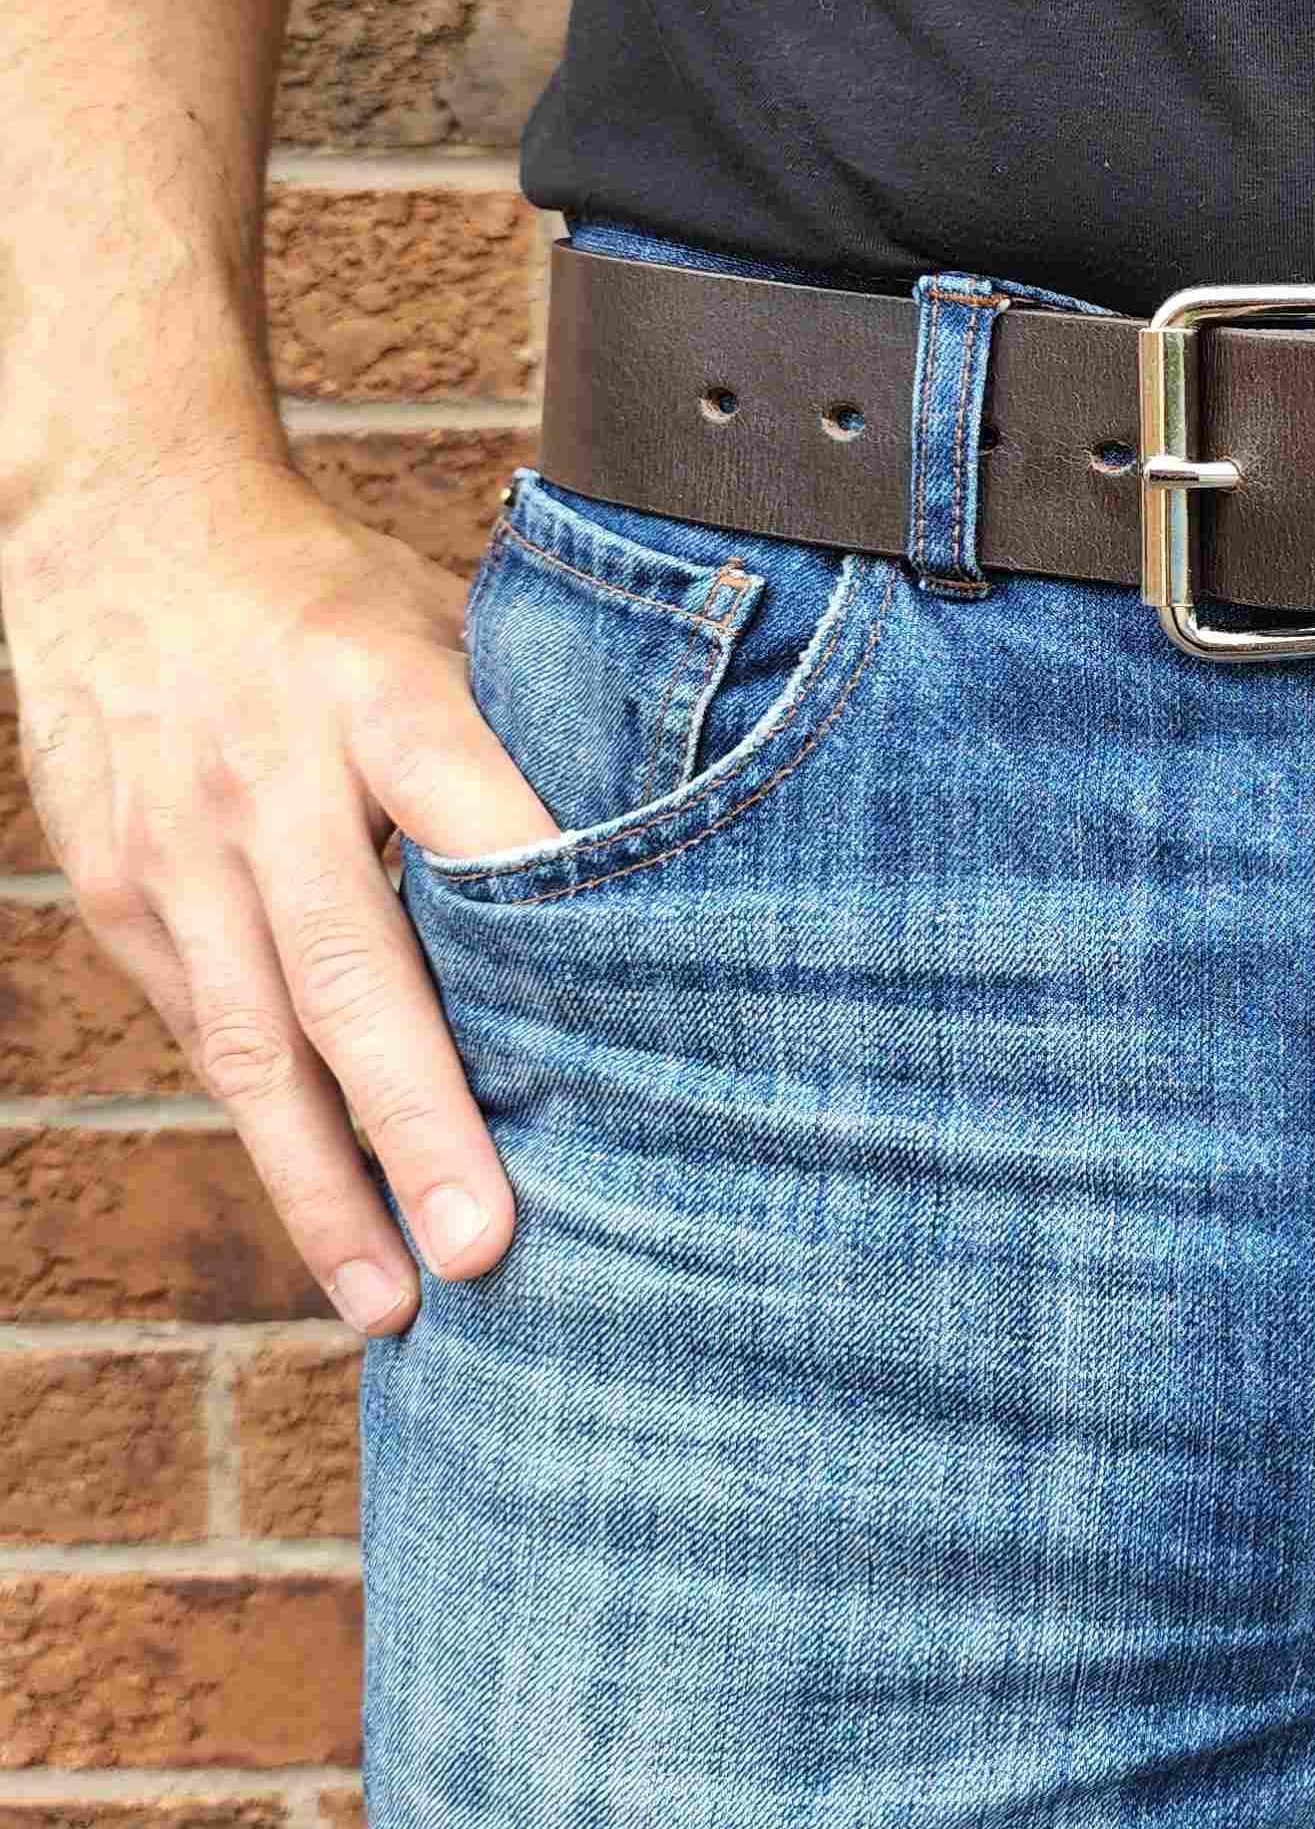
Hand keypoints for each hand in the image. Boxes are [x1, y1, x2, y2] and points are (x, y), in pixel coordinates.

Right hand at [1, 459, 556, 1332]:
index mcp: (379, 694)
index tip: (615, 1041)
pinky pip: (207, 1035)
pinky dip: (272, 1132)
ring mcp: (177, 851)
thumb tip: (681, 846)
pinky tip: (332, 1219)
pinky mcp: (120, 899)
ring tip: (396, 1299)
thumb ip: (535, 731)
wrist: (119, 529)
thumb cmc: (334, 595)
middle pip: (350, 972)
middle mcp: (268, 783)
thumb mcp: (447, 618)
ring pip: (254, 1041)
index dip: (542, 925)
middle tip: (488, 1248)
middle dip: (420, 1122)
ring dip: (326, 1183)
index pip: (474, 822)